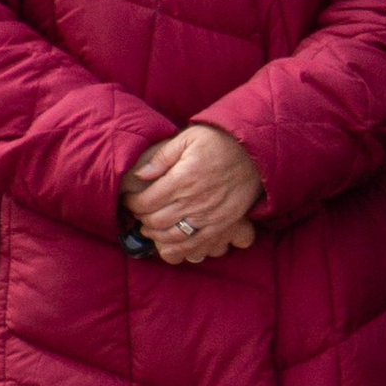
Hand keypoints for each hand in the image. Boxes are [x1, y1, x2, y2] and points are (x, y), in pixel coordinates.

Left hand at [121, 124, 261, 263]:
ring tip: (151, 226)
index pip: (146, 201)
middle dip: (141, 219)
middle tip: (139, 212)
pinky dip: (179, 248)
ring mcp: (210, 215)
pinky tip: (171, 242)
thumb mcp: (188, 138)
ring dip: (156, 235)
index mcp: (183, 178)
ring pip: (173, 236)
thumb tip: (140, 175)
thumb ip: (162, 157)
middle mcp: (195, 200)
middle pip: (156, 221)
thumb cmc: (219, 142)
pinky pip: (196, 244)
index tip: (130, 199)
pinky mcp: (223, 224)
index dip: (132, 203)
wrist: (255, 153)